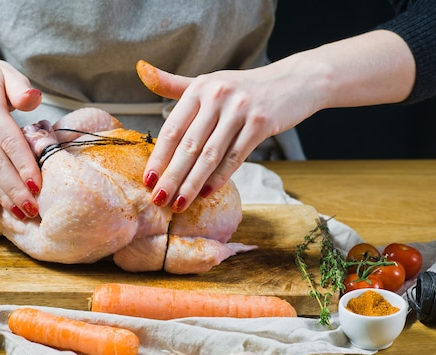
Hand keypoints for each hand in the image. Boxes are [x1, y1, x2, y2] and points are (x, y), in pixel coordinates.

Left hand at [137, 60, 314, 212]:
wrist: (293, 81)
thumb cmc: (243, 88)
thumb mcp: (208, 83)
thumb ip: (174, 85)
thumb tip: (141, 70)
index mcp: (199, 88)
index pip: (172, 129)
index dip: (159, 157)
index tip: (147, 180)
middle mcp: (217, 96)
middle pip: (189, 145)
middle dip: (172, 176)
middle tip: (158, 200)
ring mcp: (240, 109)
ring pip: (210, 155)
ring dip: (192, 183)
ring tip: (179, 203)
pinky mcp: (261, 123)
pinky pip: (235, 157)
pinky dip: (219, 177)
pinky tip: (206, 193)